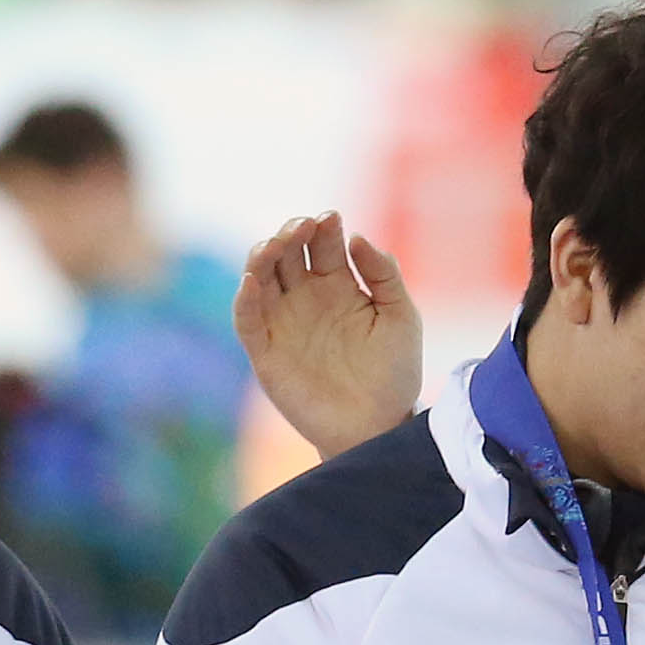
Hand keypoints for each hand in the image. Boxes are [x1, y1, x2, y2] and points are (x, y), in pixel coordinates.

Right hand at [237, 212, 421, 460]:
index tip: (330, 219)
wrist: (379, 426)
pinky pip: (247, 320)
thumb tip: (357, 237)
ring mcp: (284, 323)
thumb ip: (384, 274)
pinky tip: (251, 281)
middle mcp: (306, 298)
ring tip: (275, 244)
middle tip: (302, 227)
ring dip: (262, 255)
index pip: (322, 243)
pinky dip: (244, 300)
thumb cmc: (394, 372)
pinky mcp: (266, 352)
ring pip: (261, 276)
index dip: (322, 226)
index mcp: (338, 284)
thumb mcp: (400, 317)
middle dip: (290, 233)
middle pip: (287, 252)